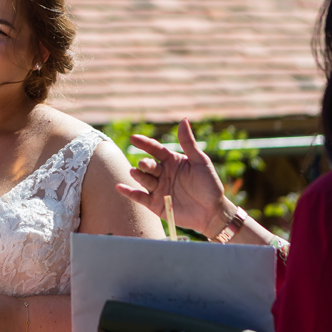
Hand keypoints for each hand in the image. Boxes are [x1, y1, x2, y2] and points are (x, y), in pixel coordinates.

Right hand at [115, 118, 234, 237]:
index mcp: (172, 161)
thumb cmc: (209, 185)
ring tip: (135, 172)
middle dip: (145, 163)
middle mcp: (162, 173)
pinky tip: (119, 187)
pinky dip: (129, 192)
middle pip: (149, 165)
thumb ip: (189, 143)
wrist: (212, 212)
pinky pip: (140, 197)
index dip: (145, 143)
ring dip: (138, 175)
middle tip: (144, 164)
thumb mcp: (200, 162)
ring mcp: (158, 188)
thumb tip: (183, 119)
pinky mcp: (155, 204)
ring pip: (144, 179)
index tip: (134, 138)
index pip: (155, 149)